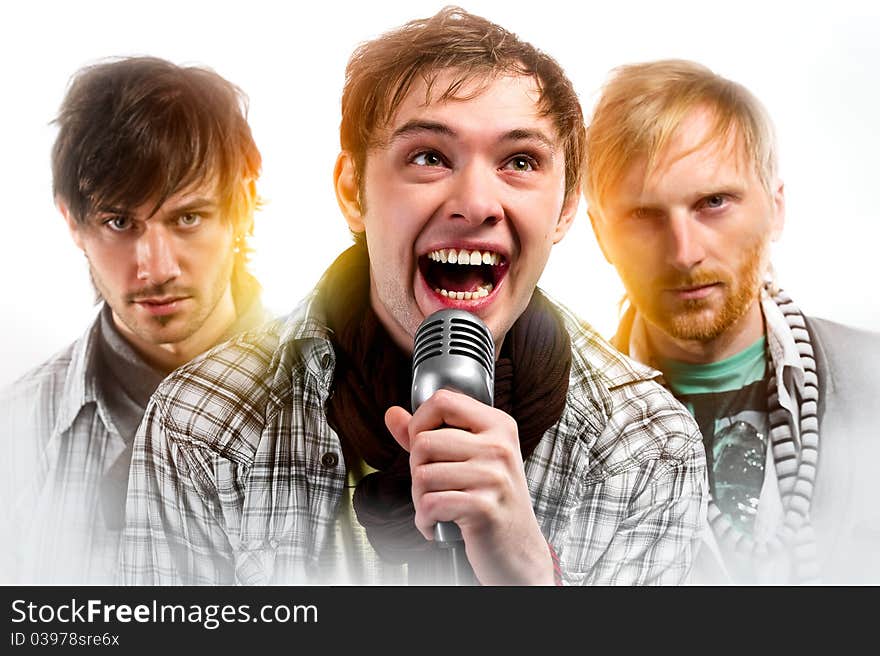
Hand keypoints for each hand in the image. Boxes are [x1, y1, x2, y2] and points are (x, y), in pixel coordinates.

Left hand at [385, 389, 554, 584]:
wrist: (519, 549)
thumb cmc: (491, 500)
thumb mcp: (468, 458)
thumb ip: (429, 434)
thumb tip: (392, 414)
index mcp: (498, 425)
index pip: (442, 401)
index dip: (419, 422)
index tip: (423, 445)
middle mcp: (499, 446)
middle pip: (423, 442)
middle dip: (416, 470)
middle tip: (433, 488)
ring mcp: (494, 476)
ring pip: (421, 475)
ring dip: (419, 499)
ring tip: (438, 507)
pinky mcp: (484, 508)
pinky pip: (429, 505)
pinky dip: (424, 520)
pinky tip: (437, 524)